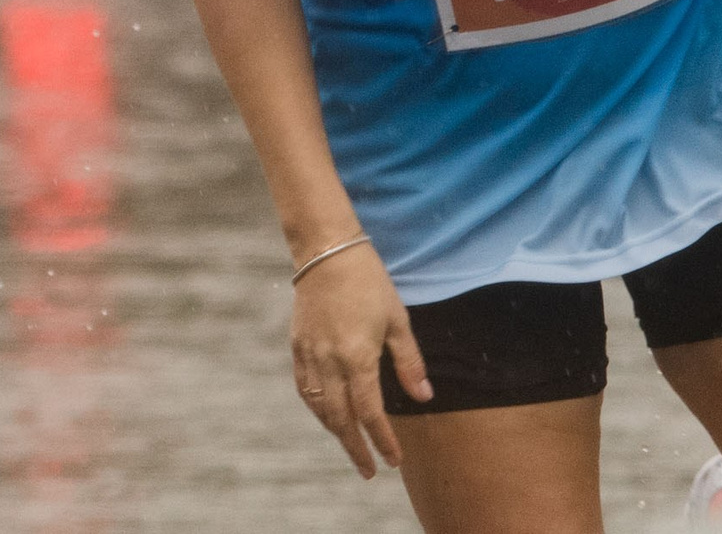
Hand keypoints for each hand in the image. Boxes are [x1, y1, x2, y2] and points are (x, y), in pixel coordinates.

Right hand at [290, 241, 428, 478]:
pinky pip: (303, 387)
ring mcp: (309, 354)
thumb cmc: (369, 282)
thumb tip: (424, 397)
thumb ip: (409, 362)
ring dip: (335, 431)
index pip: (370, 412)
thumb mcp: (398, 320)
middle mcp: (330, 361)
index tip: (393, 461)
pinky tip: (326, 414)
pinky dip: (315, 407)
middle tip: (368, 470)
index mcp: (358, 357)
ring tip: (350, 445)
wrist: (326, 251)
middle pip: (340, 418)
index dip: (383, 440)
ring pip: (318, 406)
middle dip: (355, 447)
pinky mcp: (297, 345)